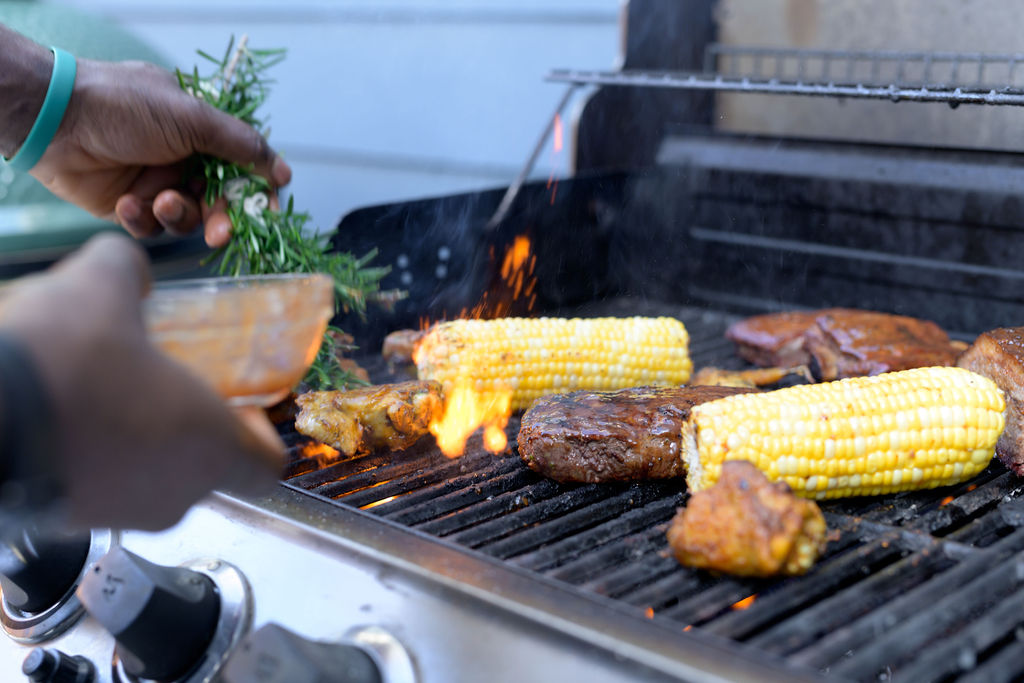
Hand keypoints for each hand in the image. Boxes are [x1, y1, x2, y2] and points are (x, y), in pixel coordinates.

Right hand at [0, 233, 284, 529]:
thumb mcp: (98, 287)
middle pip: (204, 470)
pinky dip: (92, 459)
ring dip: (139, 442)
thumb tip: (128, 268)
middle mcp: (173, 496)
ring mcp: (118, 517)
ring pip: (149, 482)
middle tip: (163, 385)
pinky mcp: (65, 525)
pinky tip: (61, 416)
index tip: (240, 406)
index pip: (265, 468)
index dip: (261, 438)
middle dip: (190, 427)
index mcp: (209, 447)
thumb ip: (127, 269)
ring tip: (103, 393)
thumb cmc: (60, 363)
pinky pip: (98, 490)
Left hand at [29, 57, 291, 247]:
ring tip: (159, 201)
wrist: (56, 120)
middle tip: (220, 232)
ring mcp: (155, 183)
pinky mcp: (129, 206)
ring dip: (177, 214)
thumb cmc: (123, 106)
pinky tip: (127, 203)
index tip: (267, 214)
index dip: (257, 193)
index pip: (242, 168)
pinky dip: (142, 219)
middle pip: (218, 201)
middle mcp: (182, 158)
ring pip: (186, 218)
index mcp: (201, 132)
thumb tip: (283, 172)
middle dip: (220, 217)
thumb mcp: (193, 117)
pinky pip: (149, 227)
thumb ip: (242, 145)